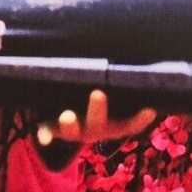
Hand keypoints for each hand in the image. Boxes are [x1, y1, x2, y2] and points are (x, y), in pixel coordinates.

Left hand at [36, 89, 155, 147]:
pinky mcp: (51, 128)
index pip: (128, 125)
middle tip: (98, 93)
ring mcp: (72, 130)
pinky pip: (47, 132)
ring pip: (71, 131)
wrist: (68, 125)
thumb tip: (145, 55)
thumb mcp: (111, 99)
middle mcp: (92, 130)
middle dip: (98, 111)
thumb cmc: (96, 104)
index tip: (150, 109)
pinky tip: (42, 137)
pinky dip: (45, 135)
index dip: (139, 120)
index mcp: (110, 126)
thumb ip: (121, 84)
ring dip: (70, 125)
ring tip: (67, 116)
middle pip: (98, 125)